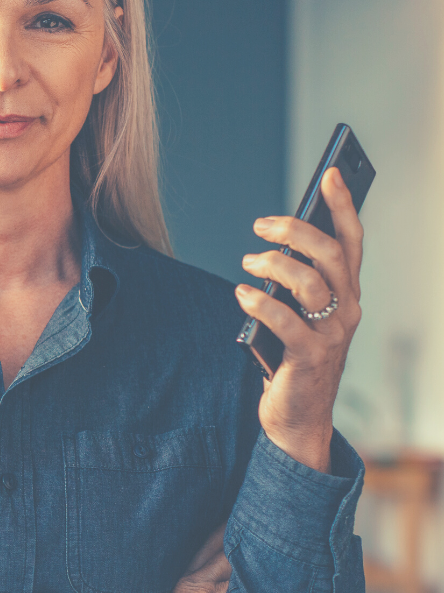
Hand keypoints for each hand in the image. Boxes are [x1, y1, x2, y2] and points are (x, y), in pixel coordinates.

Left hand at [236, 168, 363, 472]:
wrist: (298, 418)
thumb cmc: (292, 359)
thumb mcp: (299, 315)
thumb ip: (294, 285)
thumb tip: (274, 246)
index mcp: (346, 294)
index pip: (351, 241)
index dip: (342, 206)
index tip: (329, 174)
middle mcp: (346, 310)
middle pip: (330, 255)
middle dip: (296, 231)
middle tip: (261, 225)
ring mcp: (331, 334)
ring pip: (309, 283)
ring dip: (273, 265)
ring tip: (247, 262)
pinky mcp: (309, 357)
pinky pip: (286, 321)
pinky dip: (260, 302)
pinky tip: (241, 293)